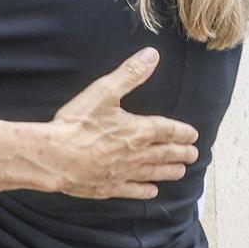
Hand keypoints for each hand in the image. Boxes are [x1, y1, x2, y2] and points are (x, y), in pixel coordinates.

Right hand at [40, 49, 200, 199]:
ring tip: (181, 172)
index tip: (193, 135)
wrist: (55, 158)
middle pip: (165, 154)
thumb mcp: (103, 92)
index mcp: (138, 130)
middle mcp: (136, 154)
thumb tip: (152, 55)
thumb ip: (130, 74)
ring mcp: (123, 173)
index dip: (182, 132)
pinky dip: (145, 191)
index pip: (167, 131)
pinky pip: (133, 190)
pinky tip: (152, 191)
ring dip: (169, 171)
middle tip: (193, 155)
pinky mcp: (109, 187)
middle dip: (181, 153)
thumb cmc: (77, 125)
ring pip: (153, 172)